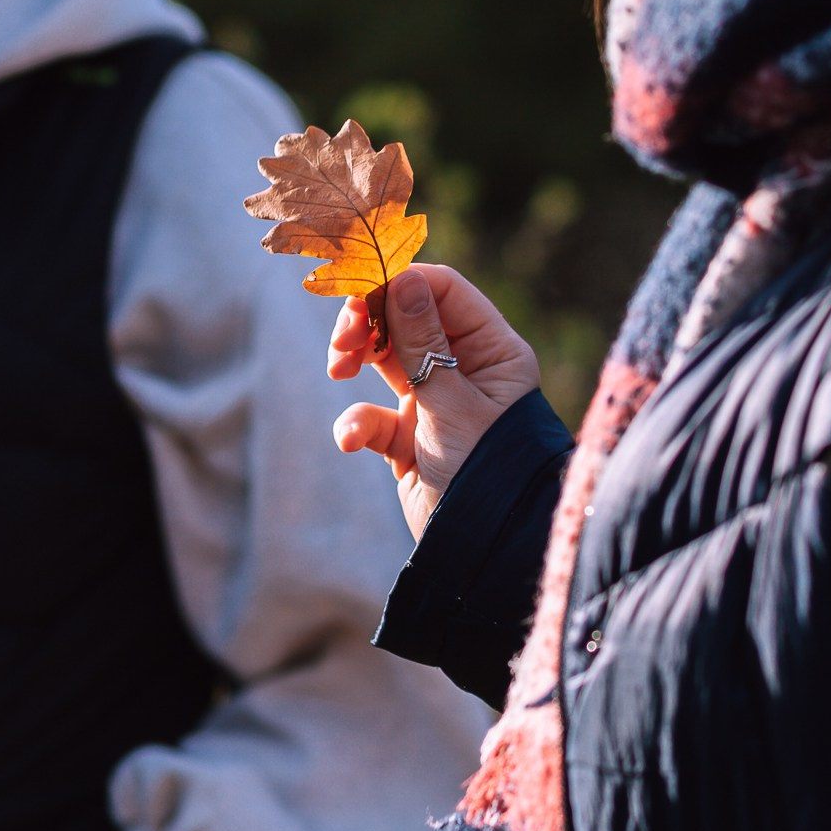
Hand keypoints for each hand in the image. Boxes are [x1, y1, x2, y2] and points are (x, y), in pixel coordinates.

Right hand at [330, 264, 539, 538]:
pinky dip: (357, 423)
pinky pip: (373, 414)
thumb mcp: (452, 403)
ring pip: (384, 358)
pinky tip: (352, 440)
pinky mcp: (408, 437)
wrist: (482, 551)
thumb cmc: (485, 471)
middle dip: (368, 320)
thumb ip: (422, 342)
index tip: (359, 293)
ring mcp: (435, 401)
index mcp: (492, 349)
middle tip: (344, 337)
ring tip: (338, 368)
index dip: (399, 282)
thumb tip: (402, 278)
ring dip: (355, 357)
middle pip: (406, 316)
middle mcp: (465, 368)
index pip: (442, 290)